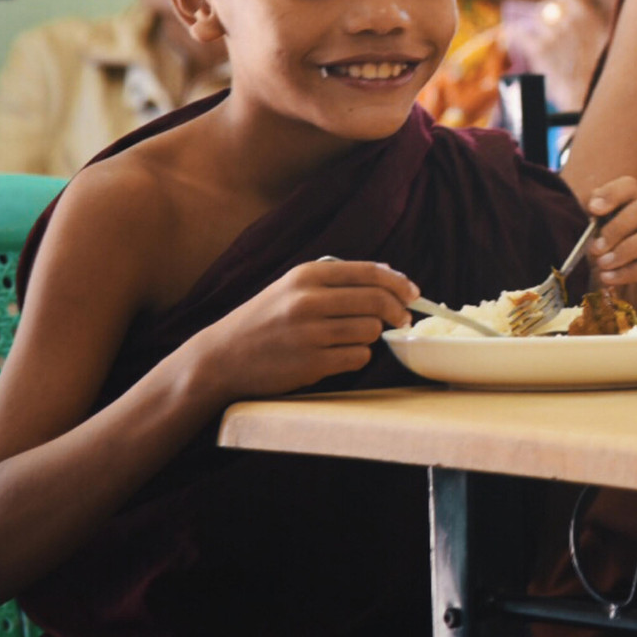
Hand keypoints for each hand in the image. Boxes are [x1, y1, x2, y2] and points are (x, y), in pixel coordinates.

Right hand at [184, 258, 416, 400]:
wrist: (223, 357)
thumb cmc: (264, 320)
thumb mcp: (291, 287)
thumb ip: (334, 280)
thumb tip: (388, 276)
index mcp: (306, 275)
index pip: (369, 272)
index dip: (399, 282)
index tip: (413, 292)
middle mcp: (308, 301)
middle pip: (377, 301)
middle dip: (397, 311)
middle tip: (402, 318)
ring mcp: (310, 333)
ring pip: (370, 331)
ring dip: (370, 336)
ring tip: (350, 337)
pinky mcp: (311, 364)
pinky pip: (358, 357)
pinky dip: (357, 356)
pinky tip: (338, 355)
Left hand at [512, 0, 610, 110]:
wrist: (592, 98)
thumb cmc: (600, 70)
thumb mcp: (605, 36)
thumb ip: (587, 18)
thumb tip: (565, 8)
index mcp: (589, 12)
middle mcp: (571, 18)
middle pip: (545, 6)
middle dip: (546, 17)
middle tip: (552, 31)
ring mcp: (555, 33)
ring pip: (535, 22)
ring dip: (537, 32)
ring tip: (545, 45)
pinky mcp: (540, 49)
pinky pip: (518, 33)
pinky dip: (514, 34)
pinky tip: (512, 36)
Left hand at [583, 176, 636, 321]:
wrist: (635, 322)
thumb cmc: (617, 287)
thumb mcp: (599, 260)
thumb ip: (594, 240)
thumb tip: (588, 224)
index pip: (631, 188)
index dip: (612, 192)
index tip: (593, 208)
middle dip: (615, 227)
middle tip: (595, 248)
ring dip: (625, 248)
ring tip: (604, 265)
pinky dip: (629, 271)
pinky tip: (611, 280)